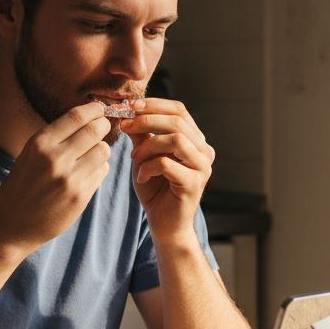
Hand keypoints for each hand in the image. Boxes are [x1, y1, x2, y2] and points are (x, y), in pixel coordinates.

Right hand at [0, 101, 111, 254]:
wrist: (10, 225)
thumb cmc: (21, 186)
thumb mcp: (30, 154)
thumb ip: (56, 138)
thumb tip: (90, 119)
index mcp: (39, 143)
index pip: (76, 116)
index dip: (94, 109)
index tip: (99, 109)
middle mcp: (55, 158)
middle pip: (95, 130)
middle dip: (104, 125)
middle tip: (103, 127)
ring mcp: (69, 179)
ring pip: (103, 151)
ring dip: (101, 149)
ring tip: (91, 154)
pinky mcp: (80, 196)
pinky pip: (101, 172)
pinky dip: (99, 169)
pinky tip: (86, 174)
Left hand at [121, 98, 214, 239]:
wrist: (164, 223)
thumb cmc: (155, 188)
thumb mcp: (144, 156)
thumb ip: (140, 134)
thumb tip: (127, 110)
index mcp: (195, 140)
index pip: (179, 110)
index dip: (154, 105)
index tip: (130, 107)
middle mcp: (204, 151)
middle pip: (177, 121)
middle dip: (147, 120)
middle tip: (125, 126)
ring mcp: (202, 167)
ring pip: (175, 140)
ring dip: (148, 145)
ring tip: (134, 159)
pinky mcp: (194, 184)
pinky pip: (167, 164)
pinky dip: (148, 167)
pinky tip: (141, 177)